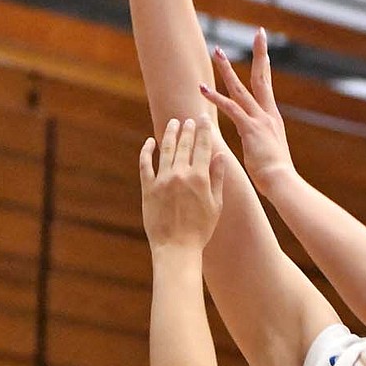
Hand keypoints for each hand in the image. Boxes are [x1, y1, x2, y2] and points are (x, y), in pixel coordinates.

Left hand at [140, 118, 224, 251]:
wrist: (176, 248)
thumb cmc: (201, 230)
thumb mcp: (216, 204)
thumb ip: (217, 178)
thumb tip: (219, 155)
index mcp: (200, 178)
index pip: (202, 146)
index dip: (203, 129)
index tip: (202, 117)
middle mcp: (180, 174)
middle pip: (184, 145)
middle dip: (187, 129)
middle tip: (188, 119)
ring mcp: (162, 180)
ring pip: (165, 150)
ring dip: (169, 134)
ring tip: (173, 124)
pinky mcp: (148, 188)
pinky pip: (145, 165)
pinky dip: (147, 151)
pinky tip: (149, 142)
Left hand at [200, 29, 294, 194]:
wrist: (282, 182)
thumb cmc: (275, 175)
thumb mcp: (268, 154)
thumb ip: (261, 144)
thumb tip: (257, 145)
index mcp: (272, 119)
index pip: (267, 87)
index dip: (265, 67)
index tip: (265, 51)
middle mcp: (268, 114)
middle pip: (262, 78)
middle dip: (260, 54)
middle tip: (259, 33)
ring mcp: (259, 120)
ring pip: (241, 88)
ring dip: (227, 69)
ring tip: (217, 51)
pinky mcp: (250, 128)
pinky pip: (229, 108)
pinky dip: (214, 97)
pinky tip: (202, 88)